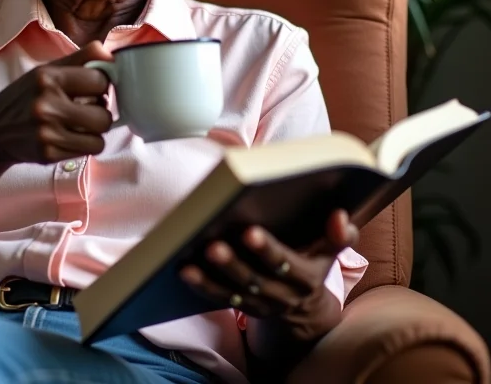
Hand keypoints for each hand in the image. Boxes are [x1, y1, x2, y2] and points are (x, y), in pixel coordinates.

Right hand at [0, 41, 113, 164]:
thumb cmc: (26, 96)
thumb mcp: (47, 70)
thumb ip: (81, 58)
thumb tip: (110, 53)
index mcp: (47, 77)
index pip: (100, 80)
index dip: (101, 84)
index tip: (92, 88)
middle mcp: (45, 104)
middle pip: (103, 115)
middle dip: (100, 112)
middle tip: (86, 110)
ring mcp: (46, 132)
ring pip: (100, 137)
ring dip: (94, 132)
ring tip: (78, 125)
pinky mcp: (48, 154)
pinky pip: (89, 151)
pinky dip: (84, 145)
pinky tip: (68, 137)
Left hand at [180, 210, 357, 342]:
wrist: (305, 310)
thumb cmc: (312, 266)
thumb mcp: (328, 253)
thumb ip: (338, 235)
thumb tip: (340, 215)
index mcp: (303, 277)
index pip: (285, 263)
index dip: (268, 250)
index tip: (250, 230)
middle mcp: (281, 294)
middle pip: (254, 280)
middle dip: (232, 263)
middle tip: (212, 245)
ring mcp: (259, 303)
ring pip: (233, 293)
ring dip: (210, 278)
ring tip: (189, 263)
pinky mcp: (242, 307)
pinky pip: (220, 299)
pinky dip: (202, 286)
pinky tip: (184, 271)